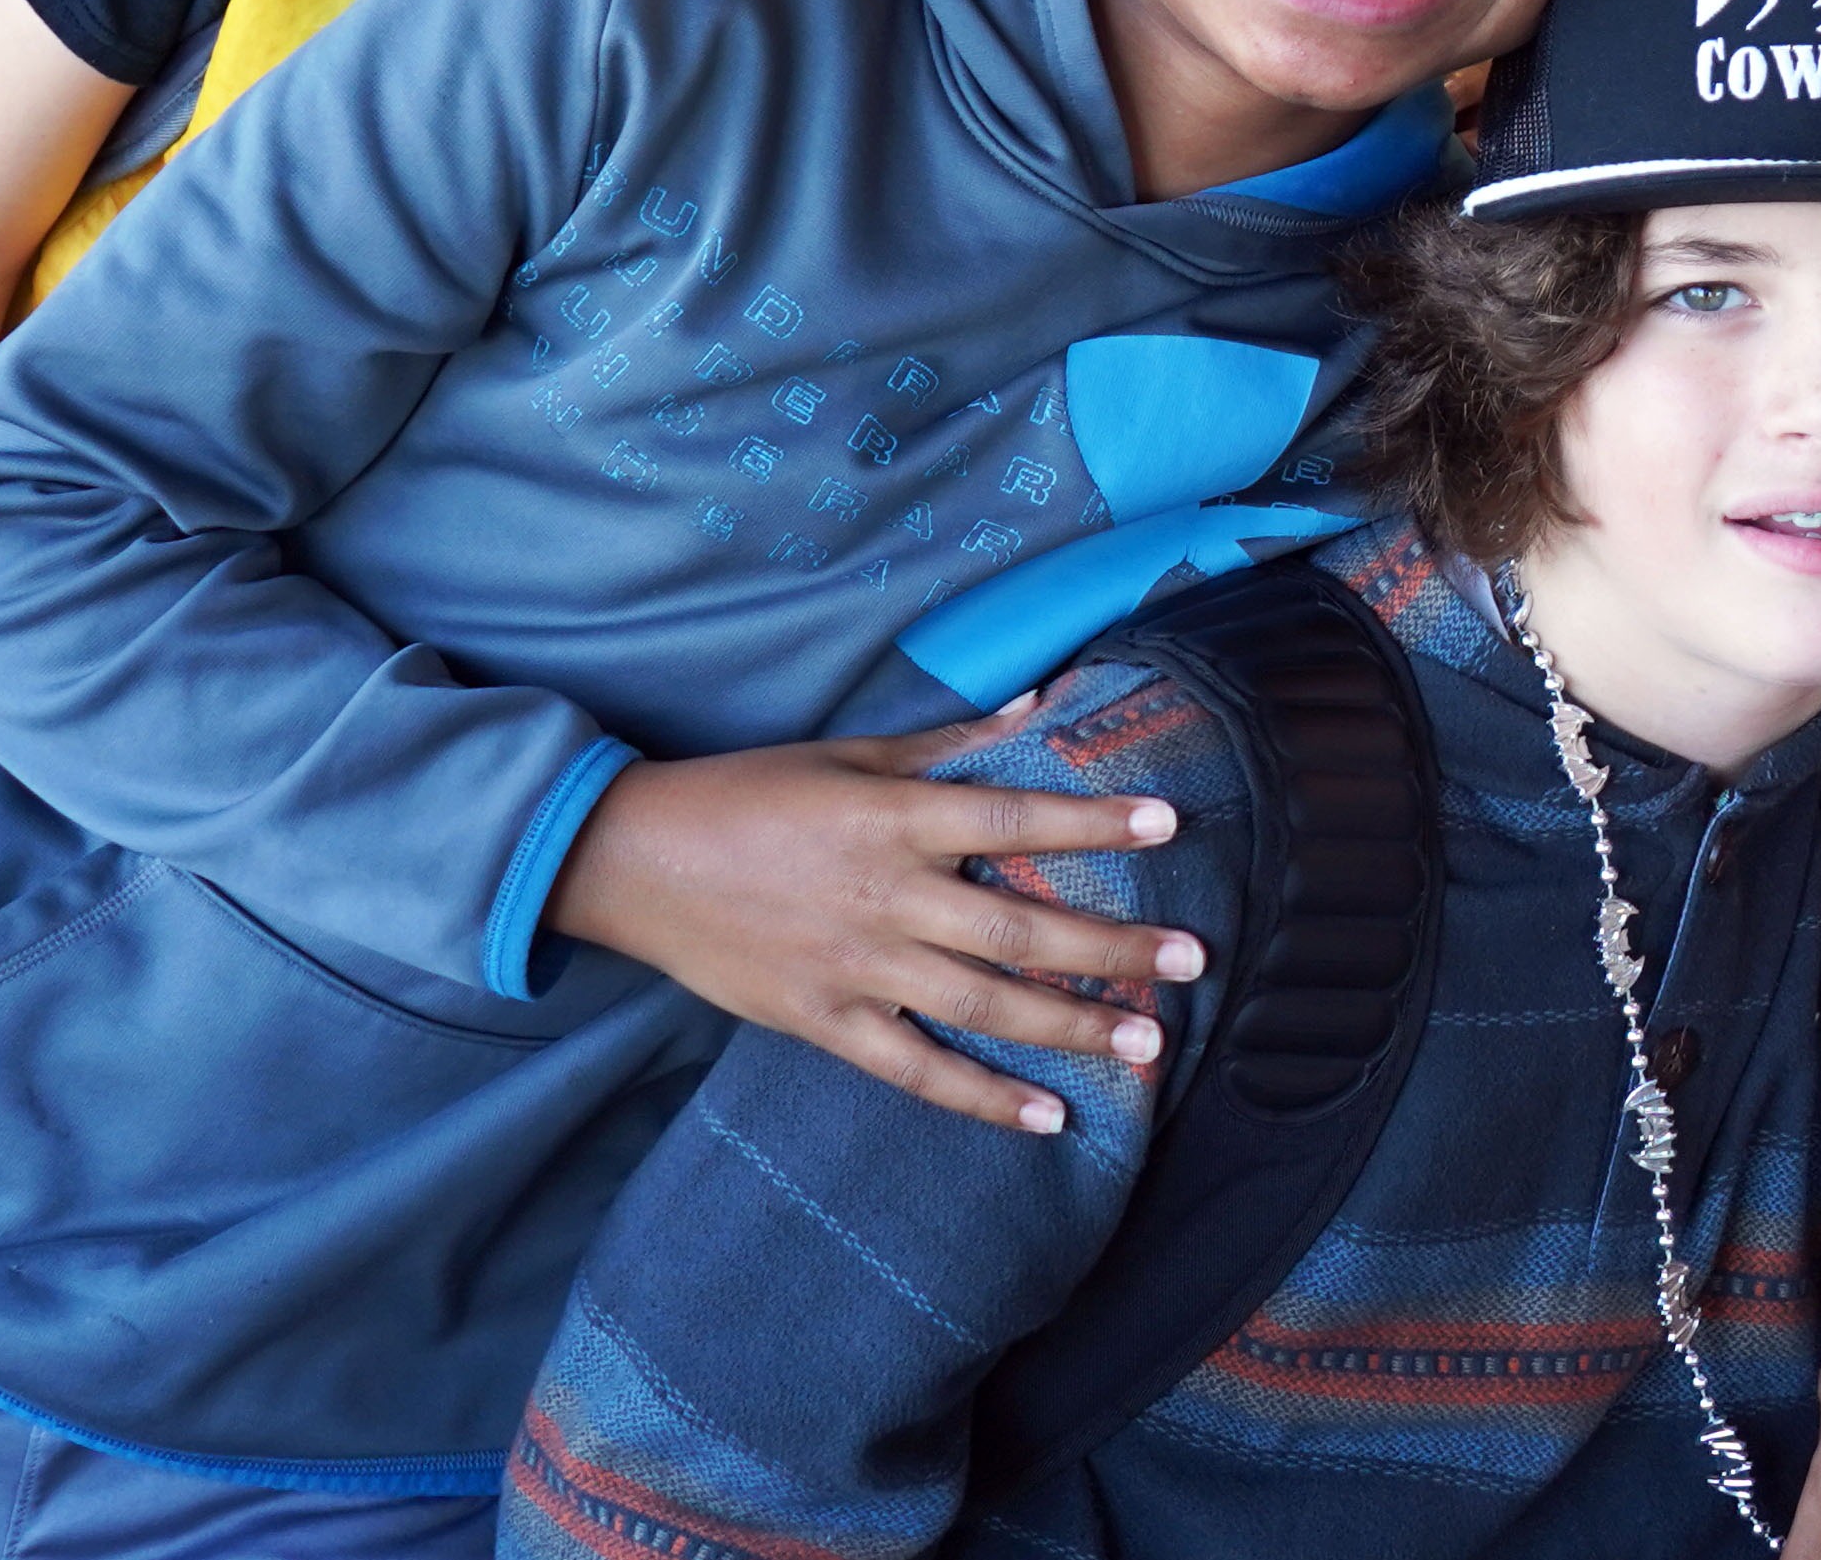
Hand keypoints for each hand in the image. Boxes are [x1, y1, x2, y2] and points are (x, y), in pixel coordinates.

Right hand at [543, 707, 1204, 1133]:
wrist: (629, 860)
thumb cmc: (746, 793)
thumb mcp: (848, 752)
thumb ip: (950, 742)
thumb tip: (1041, 703)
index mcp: (892, 820)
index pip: (1013, 820)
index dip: (1092, 823)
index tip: (1168, 827)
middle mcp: (885, 897)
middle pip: (1017, 928)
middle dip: (1111, 948)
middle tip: (1191, 962)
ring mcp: (855, 967)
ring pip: (982, 1005)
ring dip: (1070, 1026)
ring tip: (1148, 1042)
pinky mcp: (823, 1020)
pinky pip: (915, 1070)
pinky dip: (983, 1098)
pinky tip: (1049, 1116)